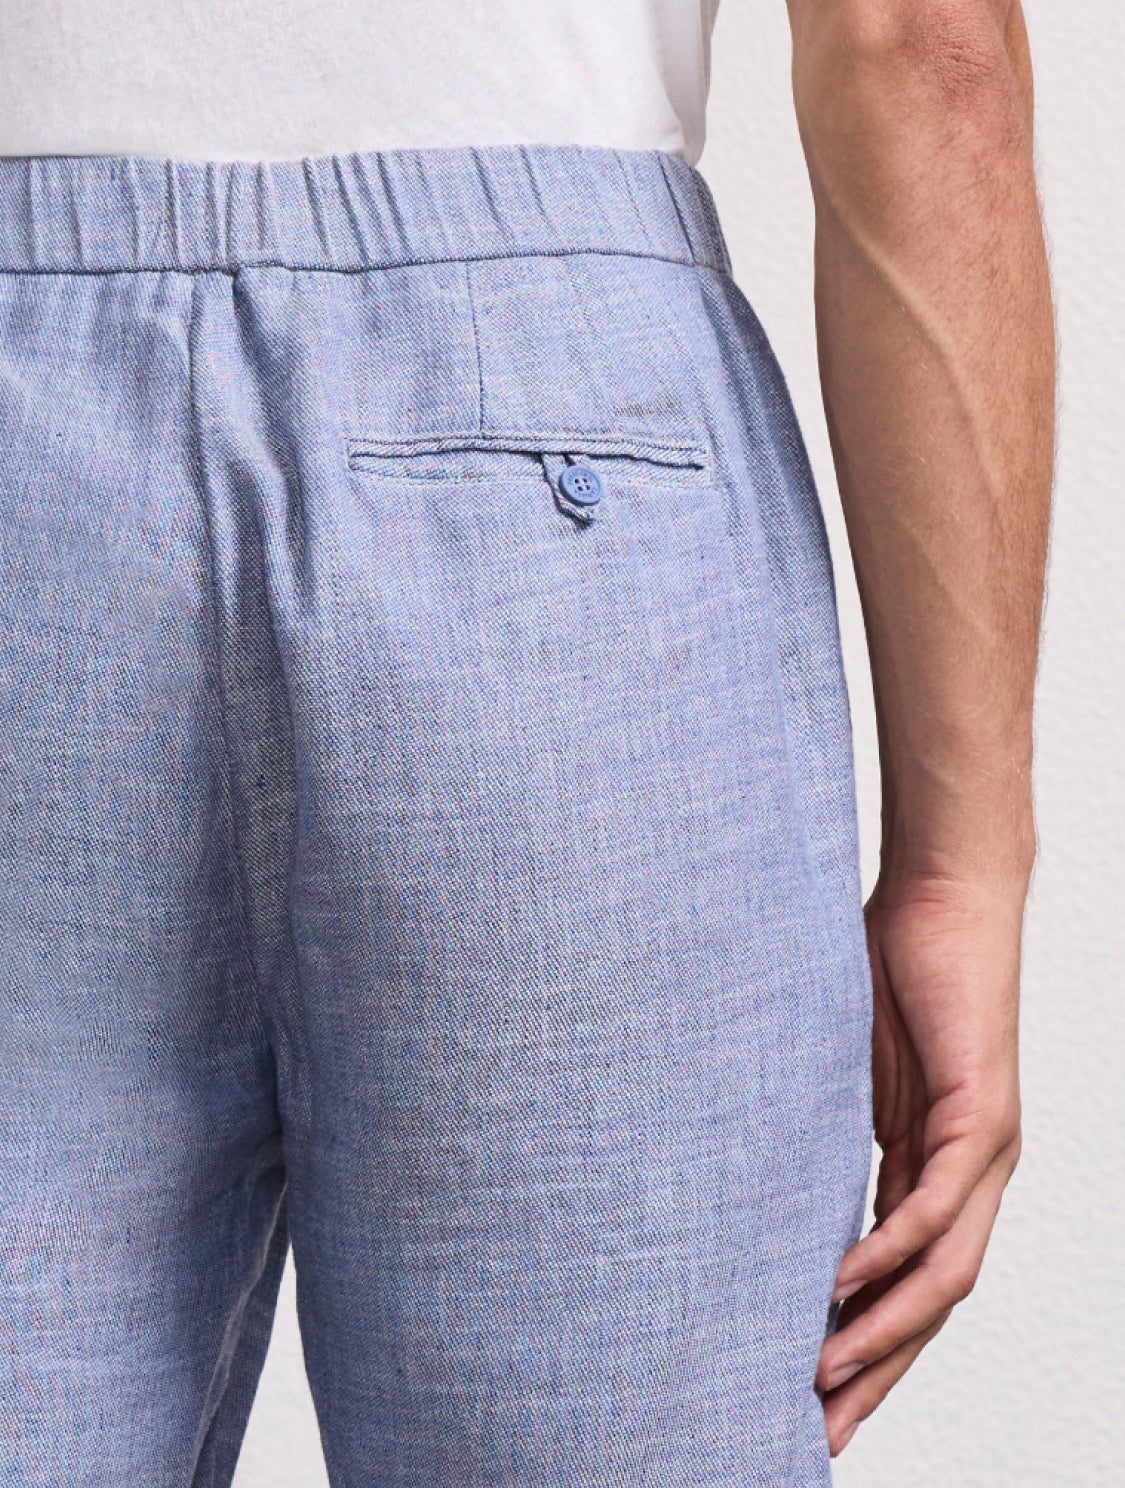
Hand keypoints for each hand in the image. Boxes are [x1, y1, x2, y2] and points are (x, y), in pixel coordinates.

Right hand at [817, 872, 1024, 1454]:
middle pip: (927, 1304)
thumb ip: (827, 1128)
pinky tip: (842, 1286)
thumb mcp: (847, 1069)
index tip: (807, 1390)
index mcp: (934, 1168)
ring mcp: (982, 1149)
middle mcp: (969, 1175)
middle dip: (873, 1372)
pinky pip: (936, 1204)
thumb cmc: (893, 967)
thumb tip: (764, 1174)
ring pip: (940, 1274)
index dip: (862, 1345)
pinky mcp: (981, 1112)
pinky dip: (891, 1253)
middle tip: (818, 1431)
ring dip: (881, 1333)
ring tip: (820, 1377)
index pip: (902, 1282)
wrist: (948, 894)